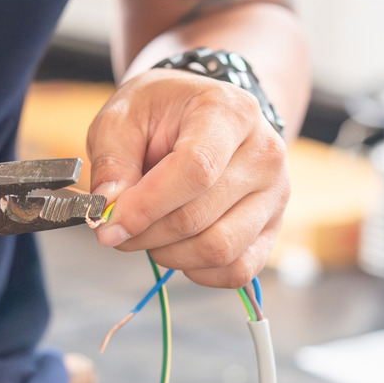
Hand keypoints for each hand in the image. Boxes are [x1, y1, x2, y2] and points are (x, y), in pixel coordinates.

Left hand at [88, 68, 289, 287]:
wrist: (200, 115)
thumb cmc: (161, 114)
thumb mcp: (122, 119)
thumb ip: (112, 162)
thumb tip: (108, 208)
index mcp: (229, 112)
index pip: (197, 169)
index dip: (148, 205)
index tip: (110, 224)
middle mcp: (263, 153)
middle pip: (199, 216)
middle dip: (146, 233)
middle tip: (118, 229)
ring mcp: (274, 194)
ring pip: (219, 249)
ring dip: (169, 254)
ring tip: (149, 232)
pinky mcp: (272, 227)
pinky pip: (237, 269)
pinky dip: (198, 269)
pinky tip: (178, 246)